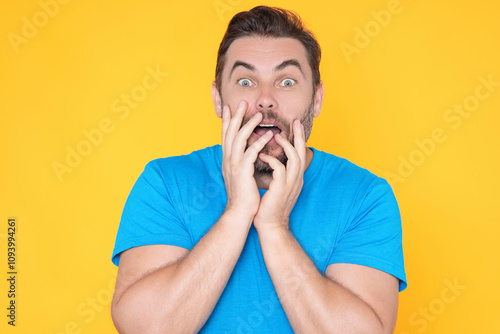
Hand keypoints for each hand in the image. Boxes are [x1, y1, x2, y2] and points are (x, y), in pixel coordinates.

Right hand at [221, 100, 273, 221]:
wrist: (239, 213)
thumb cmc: (243, 196)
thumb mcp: (240, 176)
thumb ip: (241, 163)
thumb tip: (246, 154)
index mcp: (227, 160)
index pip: (226, 136)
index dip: (228, 121)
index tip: (230, 108)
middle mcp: (228, 160)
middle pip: (230, 133)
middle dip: (235, 116)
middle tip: (242, 102)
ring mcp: (234, 165)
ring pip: (239, 139)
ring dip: (248, 125)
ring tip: (258, 115)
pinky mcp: (242, 171)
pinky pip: (251, 152)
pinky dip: (259, 142)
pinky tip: (268, 135)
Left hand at [253, 120, 306, 231]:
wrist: (270, 225)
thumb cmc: (269, 206)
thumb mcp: (276, 186)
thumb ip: (277, 173)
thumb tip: (268, 158)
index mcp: (295, 177)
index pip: (300, 154)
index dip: (299, 140)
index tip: (295, 126)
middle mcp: (296, 179)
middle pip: (302, 152)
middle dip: (300, 136)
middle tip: (296, 121)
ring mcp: (291, 184)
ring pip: (295, 158)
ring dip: (286, 145)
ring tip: (275, 136)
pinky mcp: (282, 188)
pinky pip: (280, 169)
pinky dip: (272, 160)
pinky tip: (261, 156)